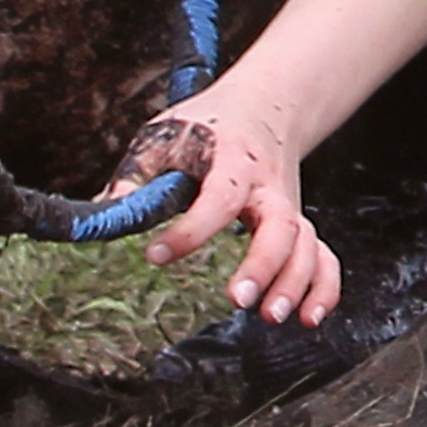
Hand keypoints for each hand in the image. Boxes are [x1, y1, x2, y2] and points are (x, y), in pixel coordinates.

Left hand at [105, 84, 341, 327]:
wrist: (259, 108)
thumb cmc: (202, 128)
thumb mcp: (162, 137)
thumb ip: (136, 175)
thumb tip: (102, 215)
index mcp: (231, 159)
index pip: (218, 196)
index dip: (190, 230)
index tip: (156, 255)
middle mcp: (268, 185)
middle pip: (280, 225)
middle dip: (262, 265)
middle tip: (236, 299)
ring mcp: (289, 206)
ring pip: (306, 244)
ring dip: (295, 283)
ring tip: (270, 316)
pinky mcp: (299, 224)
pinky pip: (324, 257)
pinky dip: (323, 288)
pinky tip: (308, 318)